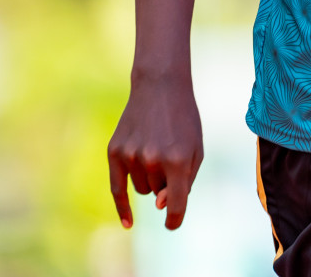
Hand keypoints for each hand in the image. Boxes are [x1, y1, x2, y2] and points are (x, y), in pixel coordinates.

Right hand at [107, 74, 203, 230]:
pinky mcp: (114, 151)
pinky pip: (117, 189)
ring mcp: (131, 155)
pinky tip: (128, 223)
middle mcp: (153, 160)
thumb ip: (184, 182)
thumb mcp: (195, 148)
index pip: (175, 204)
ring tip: (155, 149)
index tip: (172, 224)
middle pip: (157, 193)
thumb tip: (159, 207)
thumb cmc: (183, 120)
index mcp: (178, 160)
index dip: (175, 219)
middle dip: (165, 181)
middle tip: (169, 151)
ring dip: (149, 179)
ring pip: (141, 189)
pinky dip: (123, 207)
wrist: (160, 86)